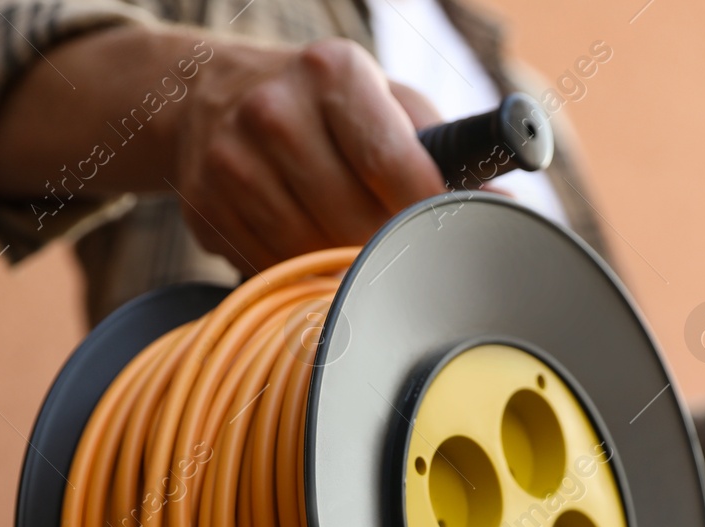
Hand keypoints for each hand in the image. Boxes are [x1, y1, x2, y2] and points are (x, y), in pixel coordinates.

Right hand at [173, 38, 444, 271]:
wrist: (204, 94)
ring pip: (310, 252)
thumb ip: (442, 147)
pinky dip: (299, 273)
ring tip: (359, 258)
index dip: (426, 212)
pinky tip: (308, 252)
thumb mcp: (380, 98)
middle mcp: (275, 111)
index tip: (445, 238)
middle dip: (387, 248)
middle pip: (353, 219)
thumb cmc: (319, 104)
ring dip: (343, 269)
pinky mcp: (205, 205)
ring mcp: (232, 160)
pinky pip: (271, 265)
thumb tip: (500, 204)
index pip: (393, 164)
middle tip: (404, 256)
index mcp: (332, 73)